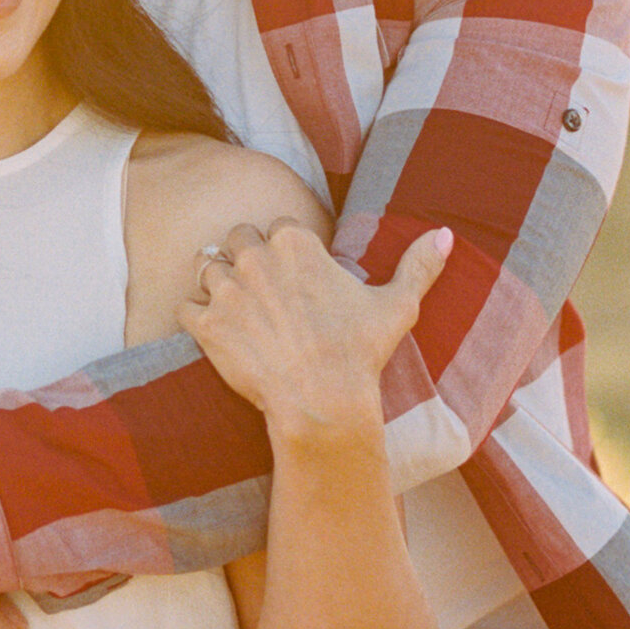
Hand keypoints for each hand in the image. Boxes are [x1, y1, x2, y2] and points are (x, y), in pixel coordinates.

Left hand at [180, 226, 451, 446]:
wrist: (322, 402)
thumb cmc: (360, 353)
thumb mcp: (396, 305)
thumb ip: (418, 265)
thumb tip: (445, 234)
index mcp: (296, 242)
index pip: (278, 226)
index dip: (285, 251)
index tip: (296, 278)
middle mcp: (255, 256)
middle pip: (237, 237)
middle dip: (247, 259)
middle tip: (263, 293)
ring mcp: (226, 289)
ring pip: (206, 265)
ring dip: (216, 282)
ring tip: (236, 308)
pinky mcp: (205, 323)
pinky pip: (184, 305)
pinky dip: (194, 317)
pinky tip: (216, 331)